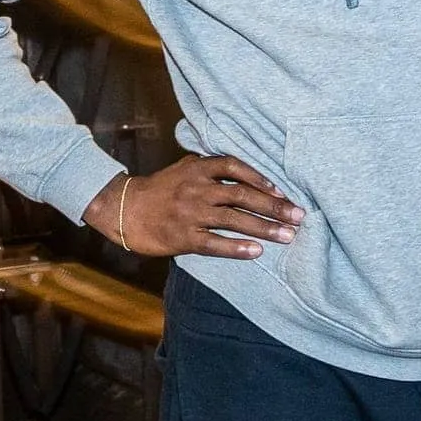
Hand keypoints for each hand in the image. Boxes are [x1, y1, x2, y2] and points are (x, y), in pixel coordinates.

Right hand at [86, 155, 300, 259]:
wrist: (122, 209)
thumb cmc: (157, 190)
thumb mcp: (183, 169)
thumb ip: (210, 168)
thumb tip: (246, 173)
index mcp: (197, 169)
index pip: (236, 167)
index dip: (261, 179)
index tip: (283, 192)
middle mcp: (196, 189)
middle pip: (242, 196)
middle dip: (274, 207)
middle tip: (299, 216)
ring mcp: (189, 213)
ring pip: (234, 220)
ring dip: (264, 228)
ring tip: (288, 236)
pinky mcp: (182, 237)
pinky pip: (214, 243)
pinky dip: (236, 247)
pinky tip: (256, 252)